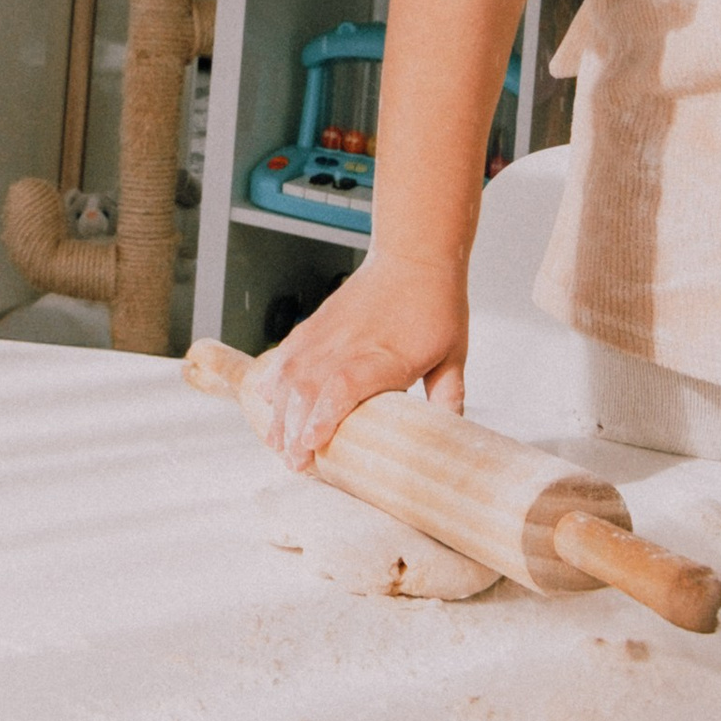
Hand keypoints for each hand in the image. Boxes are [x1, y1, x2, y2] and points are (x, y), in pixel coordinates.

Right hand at [255, 250, 470, 468]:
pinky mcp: (314, 326)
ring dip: (279, 411)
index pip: (342, 388)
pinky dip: (273, 379)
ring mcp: (325, 334)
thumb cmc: (434, 305)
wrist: (412, 256)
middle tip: (294, 464)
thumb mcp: (452, 356)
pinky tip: (269, 401)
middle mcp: (346, 345)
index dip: (322, 417)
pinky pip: (284, 356)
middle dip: (294, 430)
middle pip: (306, 390)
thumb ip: (448, 399)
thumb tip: (450, 438)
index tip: (310, 444)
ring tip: (277, 443)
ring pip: (288, 376)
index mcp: (382, 356)